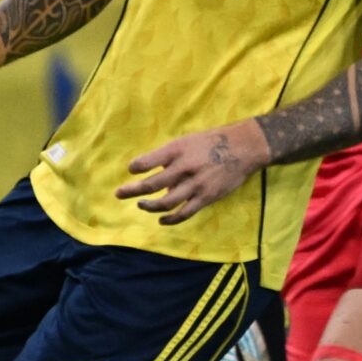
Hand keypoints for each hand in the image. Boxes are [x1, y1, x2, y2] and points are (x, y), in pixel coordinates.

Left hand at [116, 121, 268, 223]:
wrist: (243, 148)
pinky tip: (161, 219)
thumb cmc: (212, 142)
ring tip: (141, 204)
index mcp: (178, 149)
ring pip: (165, 202)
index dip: (136, 167)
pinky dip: (170, 219)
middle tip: (118, 194)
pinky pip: (184, 213)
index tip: (131, 170)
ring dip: (149, 206)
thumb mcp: (188, 140)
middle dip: (131, 191)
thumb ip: (170, 156)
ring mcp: (195, 185)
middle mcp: (184, 167)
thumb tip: (153, 172)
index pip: (148, 161)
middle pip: (151, 185)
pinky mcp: (206, 197)